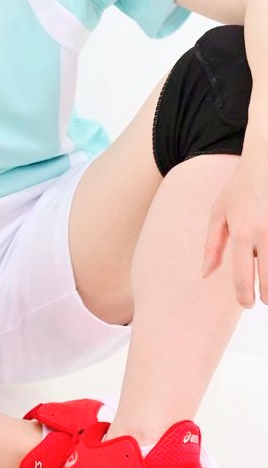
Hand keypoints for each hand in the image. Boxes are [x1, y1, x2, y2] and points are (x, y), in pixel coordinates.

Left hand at [201, 157, 267, 306]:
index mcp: (242, 232)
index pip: (242, 275)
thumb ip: (212, 246)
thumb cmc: (238, 190)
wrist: (264, 164)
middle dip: (266, 295)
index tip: (246, 303)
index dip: (244, 296)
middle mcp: (264, 234)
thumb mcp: (218, 214)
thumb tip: (205, 274)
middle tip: (263, 298)